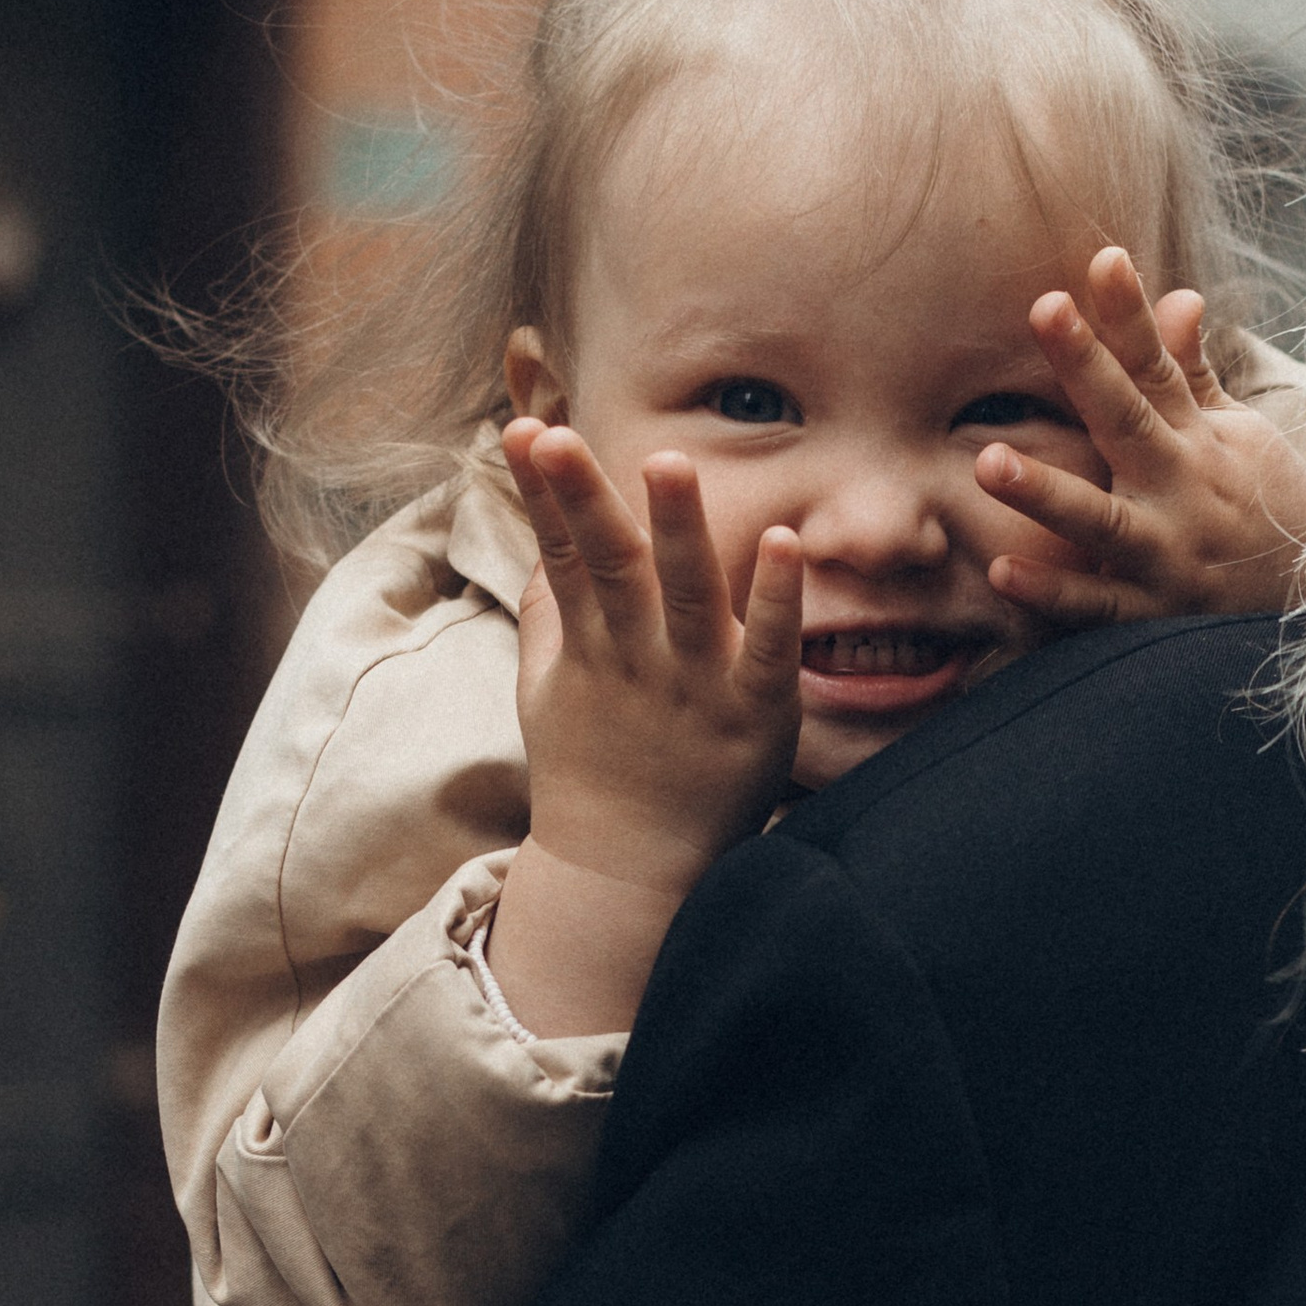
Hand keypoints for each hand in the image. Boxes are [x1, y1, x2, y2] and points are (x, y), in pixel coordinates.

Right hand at [489, 422, 803, 1033]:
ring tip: (668, 463)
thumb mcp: (548, 693)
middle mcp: (637, 659)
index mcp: (591, 648)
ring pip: (683, 596)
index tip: (523, 429)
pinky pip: (767, 650)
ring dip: (677, 529)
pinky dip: (772, 599)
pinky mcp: (755, 714)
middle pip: (608, 567)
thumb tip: (540, 551)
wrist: (630, 875)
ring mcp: (696, 687)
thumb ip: (549, 618)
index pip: (561, 556)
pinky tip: (782, 542)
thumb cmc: (592, 774)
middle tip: (561, 436)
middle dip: (583, 499)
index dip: (543, 494)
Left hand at [977, 246, 1305, 628]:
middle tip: (1045, 309)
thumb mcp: (1239, 431)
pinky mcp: (1156, 613)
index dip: (1131, 312)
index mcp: (1199, 436)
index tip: (1103, 258)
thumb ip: (1192, 372)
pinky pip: (1098, 605)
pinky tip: (1002, 571)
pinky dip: (1053, 593)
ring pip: (1102, 520)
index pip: (1158, 364)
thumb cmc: (1267, 501)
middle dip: (1086, 365)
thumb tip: (1180, 295)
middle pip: (1128, 418)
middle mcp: (1183, 486)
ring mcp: (1169, 551)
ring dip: (1046, 492)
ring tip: (989, 462)